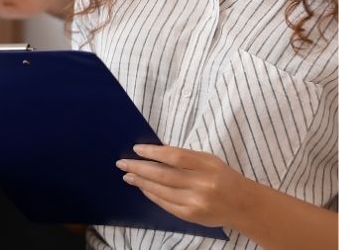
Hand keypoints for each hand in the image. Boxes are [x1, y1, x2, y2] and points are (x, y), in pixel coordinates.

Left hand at [118, 144, 253, 228]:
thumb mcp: (208, 160)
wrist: (244, 205)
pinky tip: (142, 187)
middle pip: (163, 174)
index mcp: (207, 166)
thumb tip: (154, 151)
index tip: (136, 149)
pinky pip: (165, 203)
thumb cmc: (223, 177)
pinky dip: (151, 194)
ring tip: (128, 175)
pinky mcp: (191, 216)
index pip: (174, 156)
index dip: (152, 152)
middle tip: (122, 163)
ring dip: (140, 182)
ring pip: (160, 190)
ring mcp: (195, 202)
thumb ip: (184, 156)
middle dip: (138, 168)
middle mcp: (201, 185)